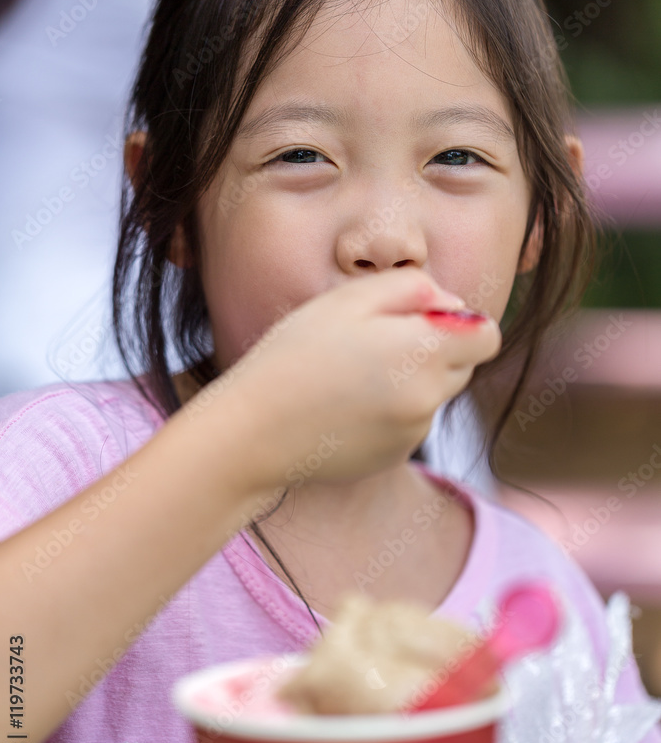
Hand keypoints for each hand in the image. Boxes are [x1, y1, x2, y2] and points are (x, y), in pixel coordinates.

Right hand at [191, 267, 500, 488]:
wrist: (256, 431)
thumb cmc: (296, 355)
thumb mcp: (348, 300)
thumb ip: (412, 287)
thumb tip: (451, 301)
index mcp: (424, 352)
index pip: (487, 336)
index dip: (460, 320)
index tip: (421, 317)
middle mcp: (429, 397)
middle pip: (462, 365)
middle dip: (434, 348)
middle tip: (375, 341)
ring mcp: (414, 432)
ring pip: (434, 394)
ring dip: (410, 380)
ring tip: (351, 375)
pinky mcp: (394, 455)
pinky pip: (409, 423)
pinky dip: (390, 411)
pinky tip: (345, 406)